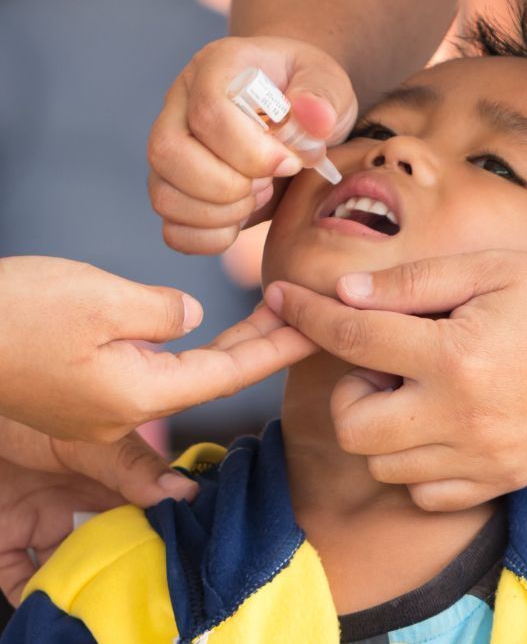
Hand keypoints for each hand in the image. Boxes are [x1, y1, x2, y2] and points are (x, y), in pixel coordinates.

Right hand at [0, 256, 316, 441]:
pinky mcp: (77, 391)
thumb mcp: (98, 298)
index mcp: (139, 393)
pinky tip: (199, 331)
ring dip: (226, 346)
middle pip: (213, 377)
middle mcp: (125, 410)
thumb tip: (187, 317)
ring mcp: (98, 407)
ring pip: (183, 375)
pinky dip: (184, 350)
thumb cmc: (11, 314)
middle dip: (260, 345)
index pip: (230, 373)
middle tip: (300, 314)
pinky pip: (147, 371)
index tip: (313, 326)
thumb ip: (159, 310)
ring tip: (267, 316)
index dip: (277, 347)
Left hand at [0, 416, 195, 605]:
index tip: (184, 553)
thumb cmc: (27, 410)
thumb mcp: (88, 439)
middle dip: (129, 568)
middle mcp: (86, 506)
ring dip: (85, 587)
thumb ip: (133, 466)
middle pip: (116, 548)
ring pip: (75, 570)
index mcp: (116, 479)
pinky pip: (21, 580)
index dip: (169, 534)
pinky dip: (34, 596)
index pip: (153, 513)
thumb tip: (186, 492)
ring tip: (100, 597)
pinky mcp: (6, 541)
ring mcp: (47, 526)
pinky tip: (50, 600)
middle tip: (144, 584)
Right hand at [148, 36, 356, 254]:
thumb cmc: (310, 95)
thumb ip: (324, 95)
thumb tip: (315, 117)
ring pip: (163, 194)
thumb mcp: (329, 83)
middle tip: (269, 182)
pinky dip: (210, 238)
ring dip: (220, 213)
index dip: (250, 150)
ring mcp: (171, 150)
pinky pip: (172, 229)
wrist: (298, 118)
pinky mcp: (176, 189)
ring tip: (259, 195)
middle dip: (227, 184)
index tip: (289, 163)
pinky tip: (242, 220)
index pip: (208, 111)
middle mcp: (180, 106)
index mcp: (216, 69)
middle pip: (168, 152)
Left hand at [265, 251, 526, 511]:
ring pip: (384, 465)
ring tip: (418, 390)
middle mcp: (462, 415)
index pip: (354, 337)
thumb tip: (343, 294)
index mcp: (457, 354)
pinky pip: (426, 493)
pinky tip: (439, 427)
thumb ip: (413, 283)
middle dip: (351, 388)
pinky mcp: (503, 479)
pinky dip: (417, 465)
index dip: (309, 315)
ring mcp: (483, 456)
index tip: (283, 300)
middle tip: (384, 360)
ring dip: (383, 426)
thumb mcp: (491, 269)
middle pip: (354, 425)